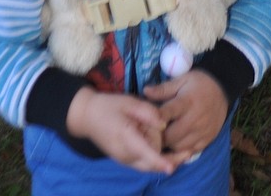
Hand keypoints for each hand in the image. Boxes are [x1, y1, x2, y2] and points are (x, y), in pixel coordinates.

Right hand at [65, 86, 183, 173]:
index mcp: (126, 137)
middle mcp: (125, 155)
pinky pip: (143, 163)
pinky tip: (164, 152)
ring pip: (147, 166)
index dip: (159, 161)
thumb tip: (164, 124)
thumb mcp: (129, 102)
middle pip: (150, 164)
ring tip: (178, 151)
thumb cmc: (109, 106)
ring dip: (161, 160)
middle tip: (183, 150)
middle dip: (168, 160)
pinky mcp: (125, 160)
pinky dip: (154, 159)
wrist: (87, 117)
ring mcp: (124, 160)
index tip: (172, 167)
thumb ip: (148, 112)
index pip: (145, 153)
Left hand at [144, 70, 226, 156]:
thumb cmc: (198, 83)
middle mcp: (194, 119)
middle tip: (150, 133)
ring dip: (169, 144)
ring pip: (179, 147)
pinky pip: (190, 151)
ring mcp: (202, 131)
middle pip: (171, 136)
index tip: (145, 122)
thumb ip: (163, 88)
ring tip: (162, 138)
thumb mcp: (181, 79)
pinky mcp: (207, 139)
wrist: (222, 89)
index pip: (168, 113)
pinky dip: (181, 150)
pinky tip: (176, 142)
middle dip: (158, 136)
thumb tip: (145, 92)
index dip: (155, 120)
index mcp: (186, 101)